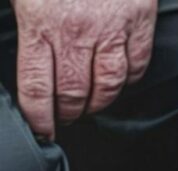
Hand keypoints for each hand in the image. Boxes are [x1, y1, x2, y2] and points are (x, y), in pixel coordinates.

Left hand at [12, 0, 157, 138]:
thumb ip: (26, 23)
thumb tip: (28, 59)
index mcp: (40, 24)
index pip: (36, 88)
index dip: (39, 117)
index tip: (42, 131)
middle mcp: (77, 32)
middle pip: (74, 93)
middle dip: (69, 113)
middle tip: (67, 117)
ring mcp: (112, 28)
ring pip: (109, 85)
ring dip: (99, 102)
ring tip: (92, 104)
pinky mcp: (139, 21)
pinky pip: (138, 63)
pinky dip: (130, 79)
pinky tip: (119, 80)